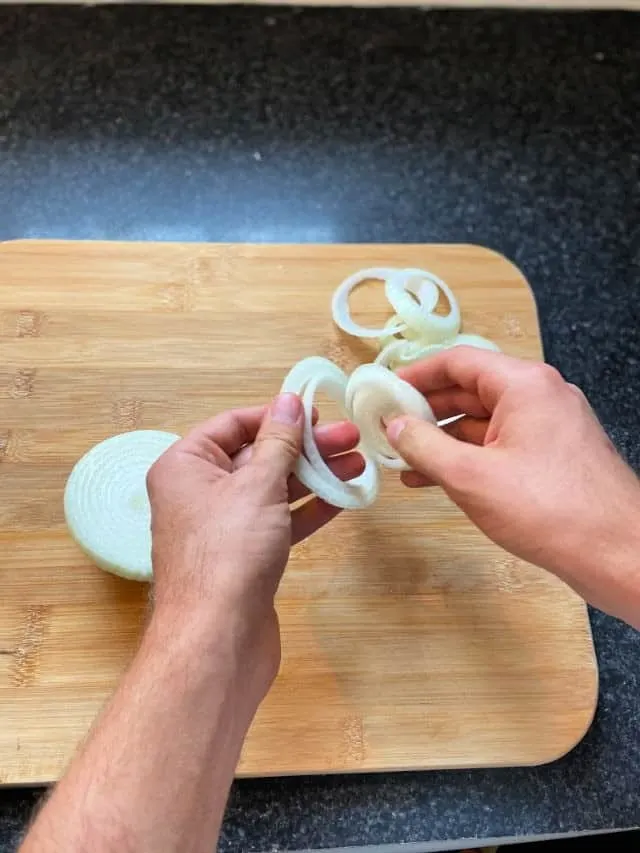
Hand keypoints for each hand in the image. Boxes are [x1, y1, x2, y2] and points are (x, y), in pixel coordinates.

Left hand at [146, 393, 362, 698]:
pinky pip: (278, 522)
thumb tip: (289, 402)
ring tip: (357, 466)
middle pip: (257, 457)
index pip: (233, 424)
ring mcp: (223, 528)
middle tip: (351, 439)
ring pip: (273, 491)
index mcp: (185, 466)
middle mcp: (198, 493)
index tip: (317, 412)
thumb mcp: (257, 486)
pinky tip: (343, 498)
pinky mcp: (245, 557)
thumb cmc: (227, 555)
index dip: (275, 415)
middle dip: (305, 448)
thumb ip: (277, 442)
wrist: (217, 640)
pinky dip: (308, 510)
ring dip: (314, 477)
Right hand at [386, 348, 639, 626]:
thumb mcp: (470, 476)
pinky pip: (502, 445)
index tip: (385, 391)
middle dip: (427, 409)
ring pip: (485, 421)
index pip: (458, 361)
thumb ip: (424, 446)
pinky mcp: (555, 456)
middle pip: (471, 389)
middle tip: (388, 426)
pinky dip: (469, 457)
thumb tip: (394, 426)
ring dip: (444, 438)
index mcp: (524, 385)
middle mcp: (541, 396)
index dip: (416, 374)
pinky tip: (437, 479)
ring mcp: (551, 426)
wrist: (617, 554)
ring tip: (404, 459)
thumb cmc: (547, 510)